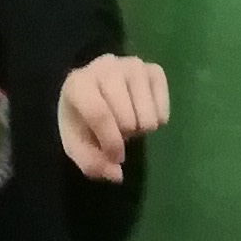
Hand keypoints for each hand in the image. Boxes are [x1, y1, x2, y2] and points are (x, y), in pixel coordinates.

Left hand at [59, 54, 169, 180]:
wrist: (91, 89)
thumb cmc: (81, 118)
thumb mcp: (76, 144)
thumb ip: (91, 163)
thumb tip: (117, 174)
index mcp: (79, 83)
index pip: (100, 115)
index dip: (111, 143)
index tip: (116, 159)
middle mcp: (107, 67)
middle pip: (127, 118)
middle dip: (124, 135)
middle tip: (117, 131)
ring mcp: (133, 65)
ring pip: (148, 115)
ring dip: (140, 127)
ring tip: (128, 120)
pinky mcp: (154, 69)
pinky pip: (163, 105)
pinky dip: (157, 118)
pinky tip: (143, 112)